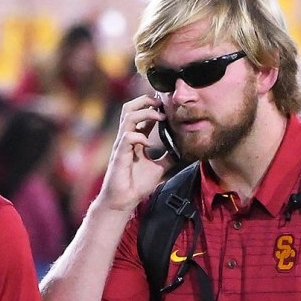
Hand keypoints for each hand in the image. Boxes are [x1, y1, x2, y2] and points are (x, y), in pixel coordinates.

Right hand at [97, 94, 175, 213]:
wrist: (125, 200)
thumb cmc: (137, 185)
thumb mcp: (159, 168)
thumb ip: (168, 158)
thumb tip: (181, 151)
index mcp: (135, 140)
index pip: (141, 115)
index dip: (151, 106)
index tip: (165, 103)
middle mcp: (127, 138)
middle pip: (130, 108)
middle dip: (144, 101)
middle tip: (160, 101)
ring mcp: (122, 145)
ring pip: (127, 117)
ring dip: (144, 113)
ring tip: (159, 116)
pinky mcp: (119, 154)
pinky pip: (127, 137)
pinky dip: (139, 136)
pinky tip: (149, 143)